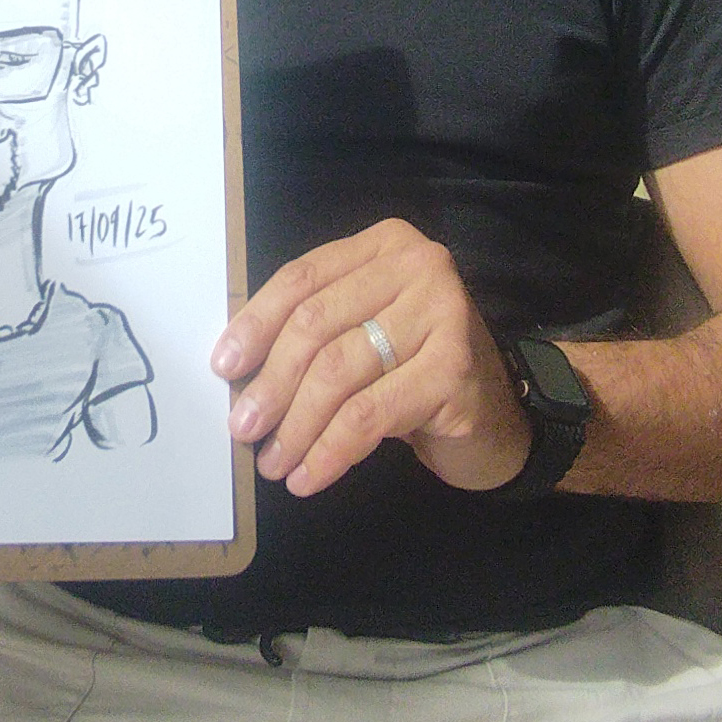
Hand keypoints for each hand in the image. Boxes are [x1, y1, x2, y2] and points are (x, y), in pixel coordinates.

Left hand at [211, 219, 530, 496]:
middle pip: (316, 324)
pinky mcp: (453, 368)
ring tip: (272, 462)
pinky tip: (308, 476)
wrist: (498, 413)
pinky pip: (370, 414)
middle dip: (271, 382)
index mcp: (385, 245)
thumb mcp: (362, 333)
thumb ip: (313, 332)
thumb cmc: (414, 368)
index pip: (303, 278)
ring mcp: (442, 313)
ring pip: (339, 372)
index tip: (223, 368)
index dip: (256, 323)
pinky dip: (330, 451)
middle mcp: (419, 267)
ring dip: (296, 426)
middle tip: (243, 428)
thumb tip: (236, 370)